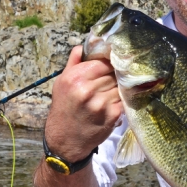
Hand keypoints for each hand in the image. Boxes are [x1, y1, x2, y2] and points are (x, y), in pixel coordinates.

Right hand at [44, 45, 123, 160]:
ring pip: (121, 86)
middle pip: (114, 74)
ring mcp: (101, 103)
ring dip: (120, 88)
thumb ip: (74, 63)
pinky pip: (124, 100)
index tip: (111, 67)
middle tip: (114, 80)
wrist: (65, 140)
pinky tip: (115, 102)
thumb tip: (84, 45)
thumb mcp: (61, 83)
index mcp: (75, 78)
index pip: (103, 62)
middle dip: (115, 76)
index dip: (109, 64)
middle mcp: (87, 90)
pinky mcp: (113, 115)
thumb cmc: (64, 109)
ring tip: (113, 92)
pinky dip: (122, 100)